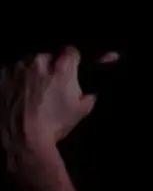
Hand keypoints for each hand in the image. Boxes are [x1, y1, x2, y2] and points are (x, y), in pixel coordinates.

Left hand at [0, 47, 118, 154]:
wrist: (22, 138)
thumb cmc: (53, 124)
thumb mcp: (82, 108)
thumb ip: (93, 86)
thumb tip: (105, 68)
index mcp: (62, 68)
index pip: (71, 52)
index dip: (72, 62)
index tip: (70, 71)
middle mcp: (39, 62)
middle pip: (48, 57)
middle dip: (50, 69)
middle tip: (51, 89)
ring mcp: (17, 68)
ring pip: (28, 64)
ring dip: (32, 74)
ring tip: (34, 96)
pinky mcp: (1, 75)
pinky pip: (11, 71)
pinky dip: (15, 80)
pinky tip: (20, 96)